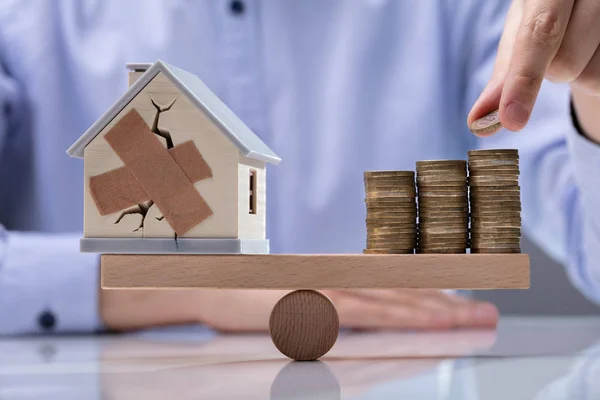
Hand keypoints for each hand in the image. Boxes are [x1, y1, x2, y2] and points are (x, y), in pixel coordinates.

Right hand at [195, 289, 497, 331]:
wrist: (211, 287)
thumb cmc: (248, 299)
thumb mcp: (293, 306)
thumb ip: (327, 314)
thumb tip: (352, 328)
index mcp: (338, 278)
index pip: (392, 286)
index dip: (431, 293)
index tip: (462, 303)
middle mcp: (342, 278)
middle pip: (404, 291)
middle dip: (449, 304)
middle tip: (486, 313)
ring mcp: (333, 289)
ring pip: (396, 300)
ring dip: (438, 311)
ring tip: (473, 320)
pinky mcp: (320, 304)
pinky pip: (371, 313)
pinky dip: (404, 317)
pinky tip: (429, 322)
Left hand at [469, 0, 599, 133]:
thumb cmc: (546, 11)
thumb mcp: (521, 30)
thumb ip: (504, 75)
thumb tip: (478, 121)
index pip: (539, 33)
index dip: (523, 79)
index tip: (511, 121)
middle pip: (565, 62)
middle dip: (553, 72)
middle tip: (559, 44)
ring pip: (591, 76)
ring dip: (580, 74)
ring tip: (582, 42)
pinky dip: (597, 75)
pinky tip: (596, 49)